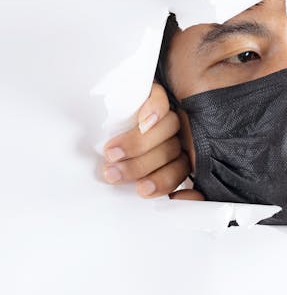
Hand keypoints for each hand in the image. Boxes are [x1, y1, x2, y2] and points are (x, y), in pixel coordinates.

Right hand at [101, 82, 203, 199]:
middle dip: (140, 166)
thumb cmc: (110, 146)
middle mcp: (175, 136)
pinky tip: (143, 121)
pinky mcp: (156, 91)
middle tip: (112, 172)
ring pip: (168, 128)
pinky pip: (162, 100)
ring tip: (112, 152)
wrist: (99, 105)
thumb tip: (173, 203)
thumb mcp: (122, 169)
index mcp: (173, 158)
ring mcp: (167, 113)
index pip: (178, 171)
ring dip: (139, 143)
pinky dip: (154, 111)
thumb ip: (143, 184)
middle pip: (171, 151)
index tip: (141, 190)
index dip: (163, 182)